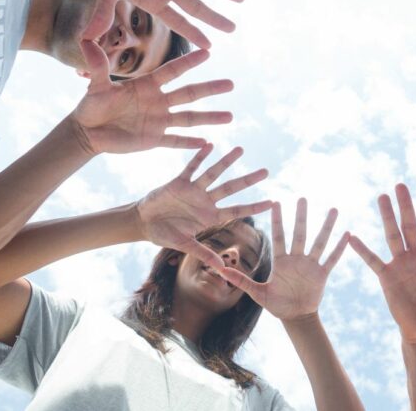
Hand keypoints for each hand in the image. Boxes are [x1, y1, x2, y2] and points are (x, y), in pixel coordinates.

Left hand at [70, 43, 231, 154]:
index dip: (189, 62)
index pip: (172, 72)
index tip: (208, 52)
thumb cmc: (91, 106)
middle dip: (210, 89)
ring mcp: (158, 121)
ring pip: (188, 118)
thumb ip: (97, 66)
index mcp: (147, 86)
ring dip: (209, 117)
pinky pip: (175, 141)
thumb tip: (86, 41)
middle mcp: (158, 102)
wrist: (87, 132)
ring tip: (230, 116)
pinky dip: (190, 143)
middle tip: (230, 84)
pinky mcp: (153, 139)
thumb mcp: (95, 86)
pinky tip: (207, 143)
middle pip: (189, 94)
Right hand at [137, 144, 271, 270]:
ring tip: (241, 149)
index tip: (272, 202)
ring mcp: (193, 190)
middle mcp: (205, 201)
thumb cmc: (165, 234)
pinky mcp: (179, 182)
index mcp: (209, 217)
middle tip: (266, 171)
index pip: (237, 211)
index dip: (254, 206)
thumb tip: (222, 268)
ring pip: (213, 173)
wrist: (143, 223)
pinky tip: (210, 145)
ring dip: (226, 162)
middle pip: (230, 189)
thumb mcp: (185, 245)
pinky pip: (191, 167)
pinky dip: (200, 157)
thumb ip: (203, 254)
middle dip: (248, 180)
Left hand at [220, 199, 348, 320]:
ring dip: (326, 227)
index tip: (276, 202)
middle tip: (303, 198)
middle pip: (299, 234)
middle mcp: (296, 259)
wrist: (295, 317)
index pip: (279, 236)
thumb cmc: (276, 304)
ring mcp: (310, 265)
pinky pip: (332, 259)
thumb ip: (241, 280)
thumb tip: (220, 270)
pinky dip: (339, 248)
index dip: (278, 220)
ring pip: (319, 242)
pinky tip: (347, 234)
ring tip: (333, 210)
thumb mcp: (257, 292)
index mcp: (281, 261)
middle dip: (301, 217)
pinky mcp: (322, 274)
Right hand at [349, 185, 415, 343]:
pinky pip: (373, 260)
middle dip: (406, 205)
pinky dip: (362, 249)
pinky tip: (352, 236)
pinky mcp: (387, 277)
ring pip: (392, 235)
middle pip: (411, 225)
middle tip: (400, 184)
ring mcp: (401, 265)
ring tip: (380, 197)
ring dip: (386, 216)